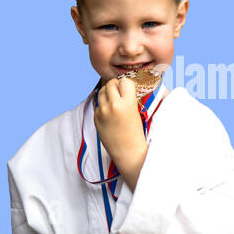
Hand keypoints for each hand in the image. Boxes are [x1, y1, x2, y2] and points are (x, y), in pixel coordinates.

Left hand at [94, 77, 147, 191]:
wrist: (128, 152)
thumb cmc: (136, 133)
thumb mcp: (138, 112)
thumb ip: (130, 97)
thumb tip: (125, 84)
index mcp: (127, 103)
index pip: (124, 81)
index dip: (127, 84)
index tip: (129, 88)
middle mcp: (113, 105)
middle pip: (110, 83)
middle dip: (116, 85)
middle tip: (120, 91)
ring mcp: (102, 112)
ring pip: (101, 91)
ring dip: (108, 92)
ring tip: (114, 99)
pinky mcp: (96, 118)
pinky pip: (98, 104)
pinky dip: (103, 104)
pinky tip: (110, 112)